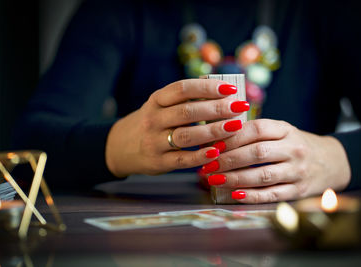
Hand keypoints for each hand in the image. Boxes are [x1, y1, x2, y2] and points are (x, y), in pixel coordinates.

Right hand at [105, 79, 248, 176]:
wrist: (120, 147)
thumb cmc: (151, 122)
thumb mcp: (160, 106)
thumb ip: (185, 99)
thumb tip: (221, 88)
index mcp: (156, 100)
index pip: (182, 89)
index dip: (207, 87)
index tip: (231, 88)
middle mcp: (153, 118)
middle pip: (187, 111)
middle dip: (217, 108)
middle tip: (240, 107)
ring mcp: (153, 141)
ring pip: (185, 135)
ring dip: (213, 130)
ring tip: (235, 127)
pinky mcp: (157, 162)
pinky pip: (181, 160)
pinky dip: (200, 156)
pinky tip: (217, 152)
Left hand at [205, 119, 350, 202]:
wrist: (331, 162)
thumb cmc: (296, 145)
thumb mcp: (281, 131)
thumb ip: (256, 132)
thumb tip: (218, 137)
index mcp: (286, 129)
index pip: (256, 128)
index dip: (232, 136)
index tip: (213, 145)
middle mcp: (294, 149)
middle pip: (257, 152)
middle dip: (228, 159)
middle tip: (208, 165)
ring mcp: (298, 171)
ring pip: (263, 175)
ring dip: (235, 178)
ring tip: (214, 179)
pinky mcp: (298, 191)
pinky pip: (272, 194)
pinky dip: (252, 195)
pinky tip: (234, 194)